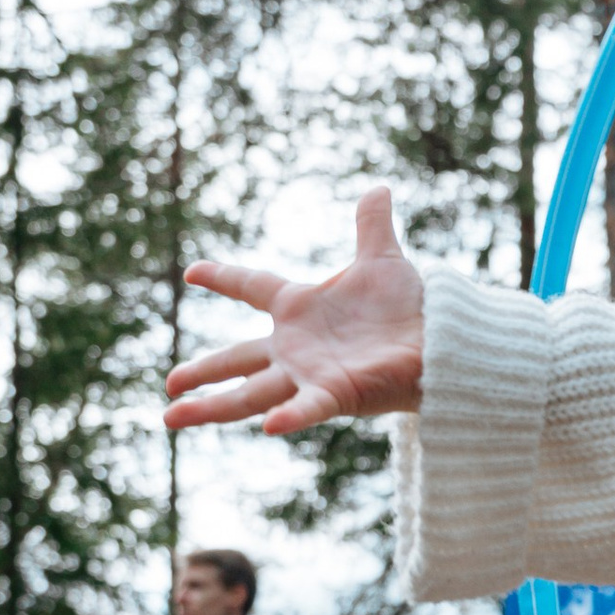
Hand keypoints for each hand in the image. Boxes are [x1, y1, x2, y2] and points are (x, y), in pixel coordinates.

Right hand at [166, 188, 424, 437]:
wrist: (445, 341)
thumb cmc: (412, 309)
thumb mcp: (384, 260)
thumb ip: (372, 226)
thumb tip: (380, 187)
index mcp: (300, 308)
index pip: (252, 287)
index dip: (224, 278)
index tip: (192, 272)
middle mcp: (296, 347)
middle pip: (238, 358)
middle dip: (203, 371)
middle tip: (169, 384)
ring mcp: (311, 374)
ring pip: (252, 394)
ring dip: (212, 408)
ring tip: (171, 419)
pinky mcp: (336, 394)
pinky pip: (307, 408)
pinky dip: (289, 417)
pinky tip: (269, 427)